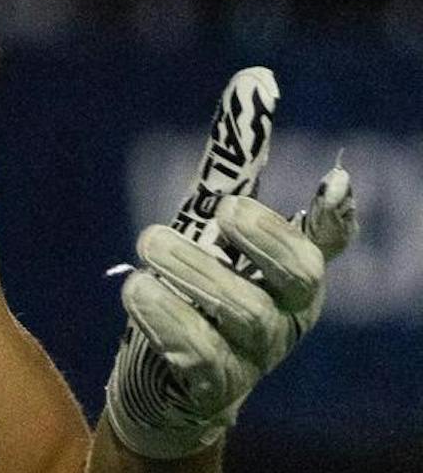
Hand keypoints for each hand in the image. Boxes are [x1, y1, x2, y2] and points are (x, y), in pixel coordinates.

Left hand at [104, 67, 357, 460]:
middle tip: (220, 211)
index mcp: (292, 272)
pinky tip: (135, 289)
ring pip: (244, 314)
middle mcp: (286, 314)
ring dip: (194, 272)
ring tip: (148, 245)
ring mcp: (254, 357)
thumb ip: (233, 162)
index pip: (328, 243)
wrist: (164, 392)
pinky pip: (199, 355)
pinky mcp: (212, 389)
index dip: (336, 216)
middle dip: (262, 238)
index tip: (333, 182)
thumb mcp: (208, 224)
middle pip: (299, 276)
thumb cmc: (195, 294)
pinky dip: (166, 319)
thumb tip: (256, 80)